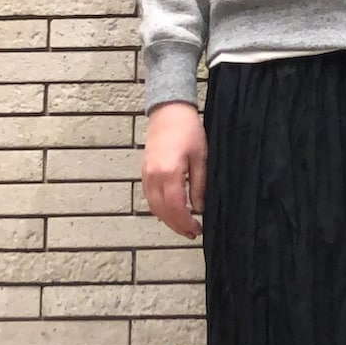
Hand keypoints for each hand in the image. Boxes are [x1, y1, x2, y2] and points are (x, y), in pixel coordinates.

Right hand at [141, 101, 205, 238]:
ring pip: (153, 207)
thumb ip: (199, 185)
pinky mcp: (144, 172)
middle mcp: (154, 176)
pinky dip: (159, 209)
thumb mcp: (201, 158)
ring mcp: (146, 174)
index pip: (175, 208)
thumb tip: (199, 207)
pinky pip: (149, 197)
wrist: (169, 111)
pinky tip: (170, 213)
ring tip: (183, 226)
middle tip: (192, 233)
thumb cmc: (188, 130)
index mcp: (169, 173)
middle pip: (162, 211)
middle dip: (177, 226)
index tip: (196, 229)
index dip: (185, 223)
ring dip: (167, 220)